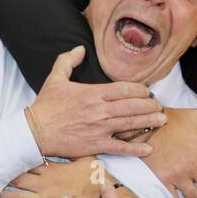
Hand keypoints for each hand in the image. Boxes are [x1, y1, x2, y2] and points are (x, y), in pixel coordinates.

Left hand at [0, 157, 99, 197]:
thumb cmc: (98, 181)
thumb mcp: (87, 159)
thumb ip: (75, 152)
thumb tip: (73, 139)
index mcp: (52, 170)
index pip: (27, 163)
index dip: (15, 160)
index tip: (4, 157)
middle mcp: (43, 185)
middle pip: (17, 179)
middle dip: (4, 176)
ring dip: (3, 196)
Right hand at [28, 46, 166, 158]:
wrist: (34, 131)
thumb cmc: (45, 106)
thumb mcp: (55, 78)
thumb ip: (68, 60)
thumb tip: (80, 48)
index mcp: (92, 93)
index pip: (124, 89)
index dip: (140, 90)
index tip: (148, 92)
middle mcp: (99, 110)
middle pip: (131, 106)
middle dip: (149, 105)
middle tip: (160, 106)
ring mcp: (98, 129)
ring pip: (129, 124)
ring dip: (148, 122)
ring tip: (162, 120)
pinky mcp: (95, 145)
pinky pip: (119, 147)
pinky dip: (135, 149)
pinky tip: (148, 149)